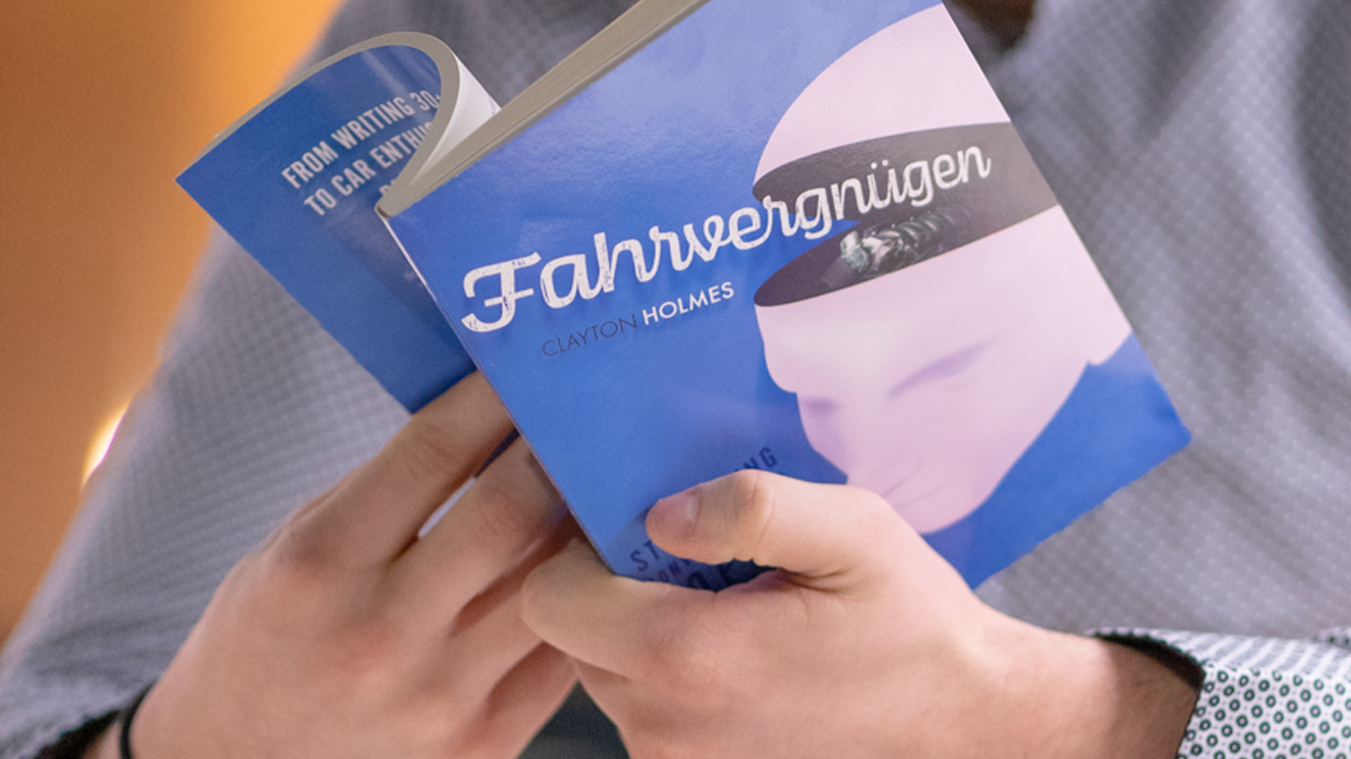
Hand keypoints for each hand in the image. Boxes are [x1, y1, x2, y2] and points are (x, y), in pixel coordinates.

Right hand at [105, 373, 574, 758]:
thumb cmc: (269, 639)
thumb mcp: (296, 546)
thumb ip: (386, 491)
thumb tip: (489, 423)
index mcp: (318, 564)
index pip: (434, 452)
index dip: (496, 396)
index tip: (531, 363)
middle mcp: (380, 633)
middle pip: (512, 513)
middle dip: (559, 448)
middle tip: (586, 412)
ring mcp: (438, 697)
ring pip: (552, 583)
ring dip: (584, 524)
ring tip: (606, 482)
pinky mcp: (483, 744)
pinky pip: (562, 655)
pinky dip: (581, 601)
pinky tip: (592, 567)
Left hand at [522, 470, 1197, 758]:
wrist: (958, 713)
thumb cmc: (907, 618)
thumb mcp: (851, 530)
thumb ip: (751, 508)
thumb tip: (659, 514)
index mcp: (690, 659)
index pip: (550, 595)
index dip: (577, 542)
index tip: (635, 515)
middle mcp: (664, 722)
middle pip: (567, 628)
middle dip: (607, 577)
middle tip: (686, 545)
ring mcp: (674, 755)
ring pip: (597, 662)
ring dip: (635, 618)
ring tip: (718, 591)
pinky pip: (636, 696)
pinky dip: (662, 658)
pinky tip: (729, 631)